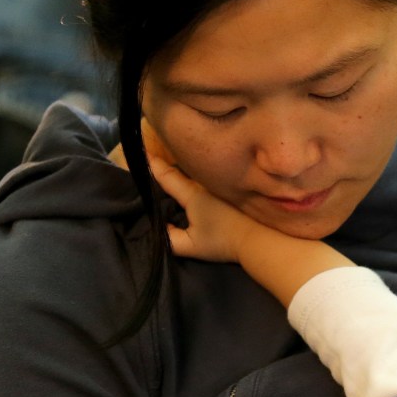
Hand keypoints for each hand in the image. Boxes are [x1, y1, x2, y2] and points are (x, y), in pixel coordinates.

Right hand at [111, 120, 261, 265]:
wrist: (257, 239)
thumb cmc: (222, 241)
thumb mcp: (190, 245)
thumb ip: (169, 239)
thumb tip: (159, 228)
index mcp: (192, 194)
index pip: (166, 176)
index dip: (151, 164)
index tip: (139, 151)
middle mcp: (204, 185)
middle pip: (179, 171)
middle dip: (164, 165)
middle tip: (147, 158)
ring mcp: (218, 187)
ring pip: (193, 175)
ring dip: (180, 171)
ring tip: (165, 169)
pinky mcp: (228, 192)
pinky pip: (205, 180)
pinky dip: (194, 179)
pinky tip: (190, 183)